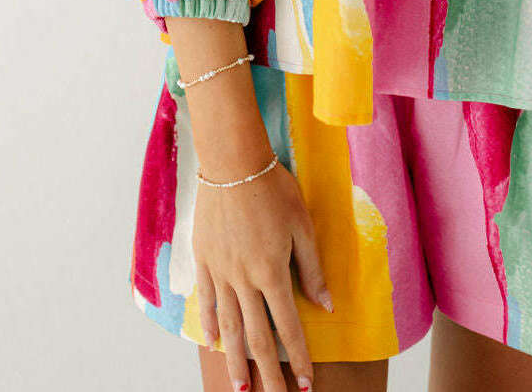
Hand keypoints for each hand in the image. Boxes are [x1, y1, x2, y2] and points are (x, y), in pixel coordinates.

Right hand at [194, 158, 331, 391]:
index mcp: (272, 272)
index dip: (298, 358)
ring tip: (240, 388)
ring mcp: (221, 272)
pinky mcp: (204, 260)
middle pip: (257, 337)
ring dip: (236, 361)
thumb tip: (327, 305)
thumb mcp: (302, 225)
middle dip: (268, 374)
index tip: (305, 383)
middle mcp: (244, 280)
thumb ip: (312, 269)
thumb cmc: (273, 188)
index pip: (289, 326)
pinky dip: (211, 325)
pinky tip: (214, 343)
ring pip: (229, 327)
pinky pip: (208, 301)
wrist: (232, 162)